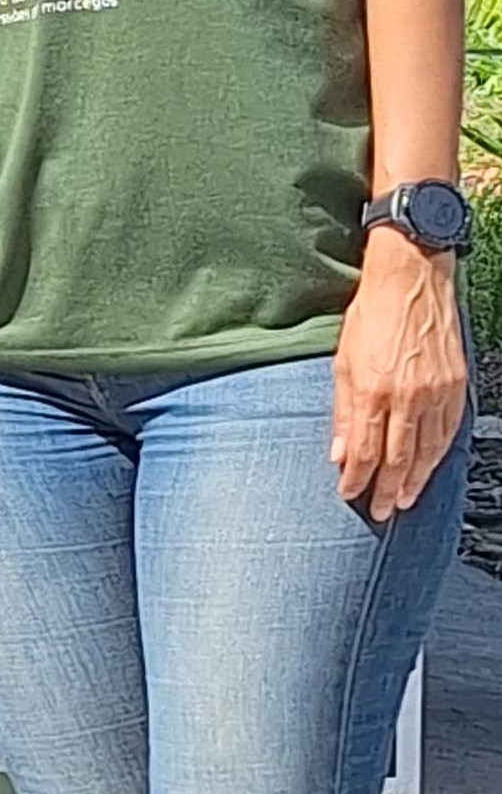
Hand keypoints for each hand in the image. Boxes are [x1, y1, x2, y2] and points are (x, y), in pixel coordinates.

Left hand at [332, 233, 470, 522]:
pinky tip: (431, 466)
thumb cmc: (371, 316)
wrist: (412, 281)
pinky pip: (449, 430)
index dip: (356, 478)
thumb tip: (337, 452)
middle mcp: (407, 396)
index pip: (363, 450)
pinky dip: (440, 453)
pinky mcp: (457, 384)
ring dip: (416, 479)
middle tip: (379, 512)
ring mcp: (437, 392)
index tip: (349, 495)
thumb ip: (341, 410)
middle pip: (398, 458)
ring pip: (428, 449)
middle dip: (386, 489)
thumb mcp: (341, 361)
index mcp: (372, 390)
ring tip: (404, 500)